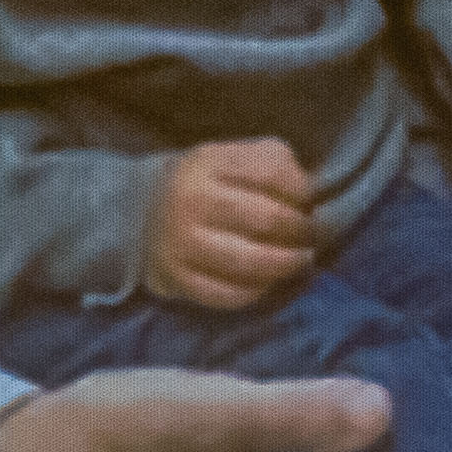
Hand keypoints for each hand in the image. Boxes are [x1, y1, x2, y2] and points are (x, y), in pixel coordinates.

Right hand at [143, 138, 324, 309]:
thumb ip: (274, 164)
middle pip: (267, 219)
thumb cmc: (206, 184)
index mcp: (208, 161)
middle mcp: (191, 199)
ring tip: (299, 261)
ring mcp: (180, 242)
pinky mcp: (175, 278)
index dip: (303, 191)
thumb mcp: (232, 157)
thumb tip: (311, 196)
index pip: (273, 173)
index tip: (308, 203)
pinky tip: (268, 281)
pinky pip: (228, 294)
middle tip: (310, 238)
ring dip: (286, 265)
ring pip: (250, 263)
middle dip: (301, 231)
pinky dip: (257, 291)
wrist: (141, 210)